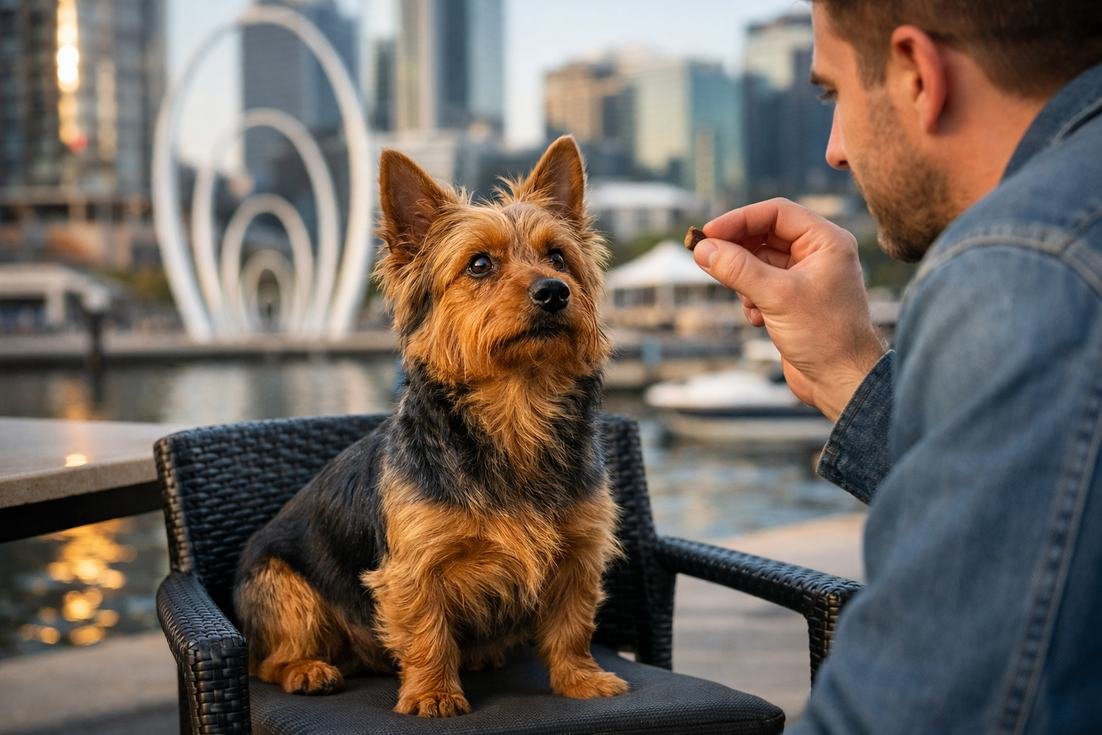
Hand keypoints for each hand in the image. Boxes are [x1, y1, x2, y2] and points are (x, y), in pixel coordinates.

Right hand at [693, 198, 885, 421]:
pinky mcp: (795, 301)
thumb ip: (737, 269)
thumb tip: (702, 248)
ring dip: (744, 280)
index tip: (708, 233)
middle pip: (765, 235)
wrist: (841, 382)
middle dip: (738, 251)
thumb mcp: (775, 297)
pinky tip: (757, 319)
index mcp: (826, 241)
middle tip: (707, 259)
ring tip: (747, 301)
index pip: (776, 213)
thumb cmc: (823, 336)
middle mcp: (819, 254)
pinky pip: (761, 286)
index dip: (739, 219)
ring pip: (760, 263)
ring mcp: (806, 278)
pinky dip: (751, 298)